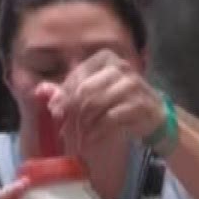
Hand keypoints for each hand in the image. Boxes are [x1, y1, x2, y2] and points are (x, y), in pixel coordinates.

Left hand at [44, 51, 165, 155]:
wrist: (155, 116)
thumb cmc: (122, 103)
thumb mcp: (96, 91)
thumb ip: (71, 90)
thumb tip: (42, 92)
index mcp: (105, 58)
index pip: (76, 76)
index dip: (63, 95)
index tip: (55, 111)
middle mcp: (119, 67)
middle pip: (84, 91)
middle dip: (71, 112)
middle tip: (64, 129)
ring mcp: (131, 85)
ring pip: (95, 105)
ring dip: (83, 125)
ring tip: (78, 137)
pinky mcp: (138, 104)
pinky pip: (109, 119)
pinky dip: (96, 132)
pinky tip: (90, 140)